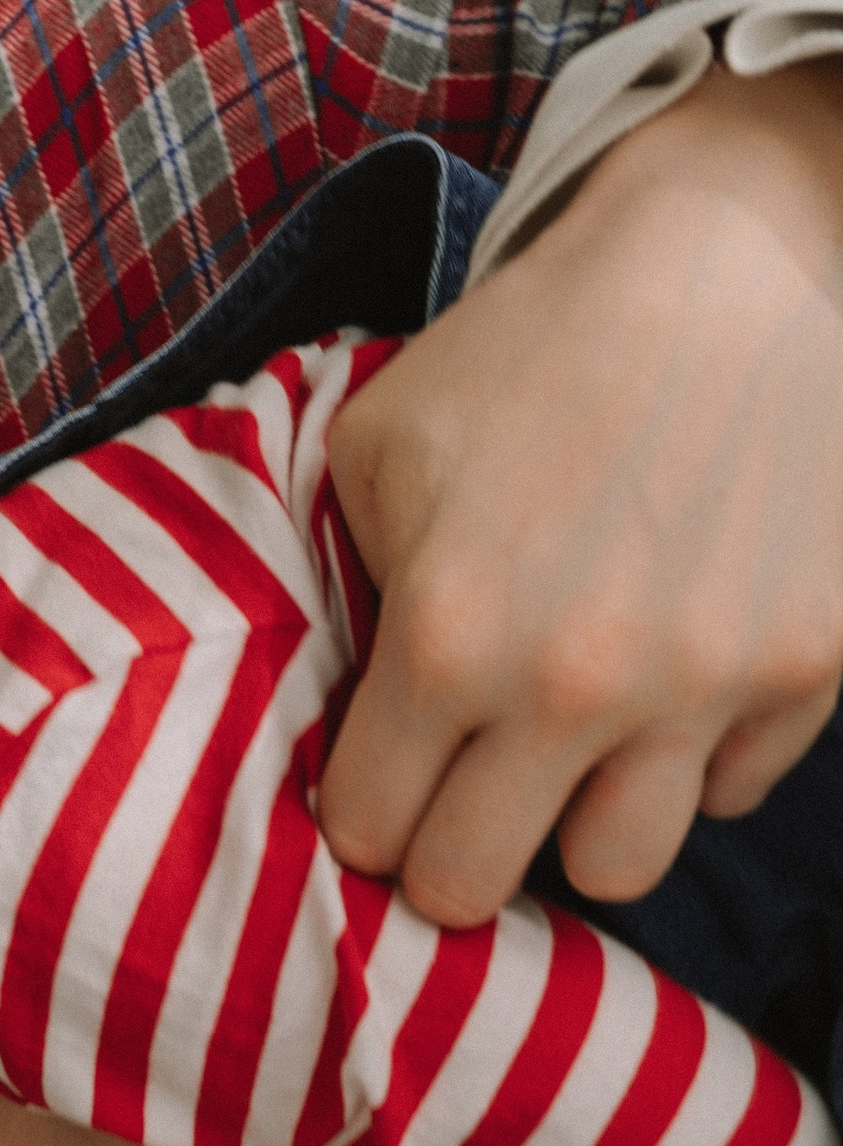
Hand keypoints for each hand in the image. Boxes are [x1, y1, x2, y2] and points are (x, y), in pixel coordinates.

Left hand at [320, 58, 842, 924]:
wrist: (736, 258)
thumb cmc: (535, 349)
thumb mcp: (384, 446)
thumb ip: (349, 588)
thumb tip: (348, 712)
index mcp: (447, 637)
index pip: (367, 831)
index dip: (362, 814)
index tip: (380, 783)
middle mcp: (572, 687)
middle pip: (471, 887)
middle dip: (449, 852)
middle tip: (460, 797)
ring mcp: (701, 688)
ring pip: (615, 869)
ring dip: (581, 823)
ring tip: (572, 752)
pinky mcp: (805, 670)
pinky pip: (729, 790)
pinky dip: (696, 756)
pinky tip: (676, 678)